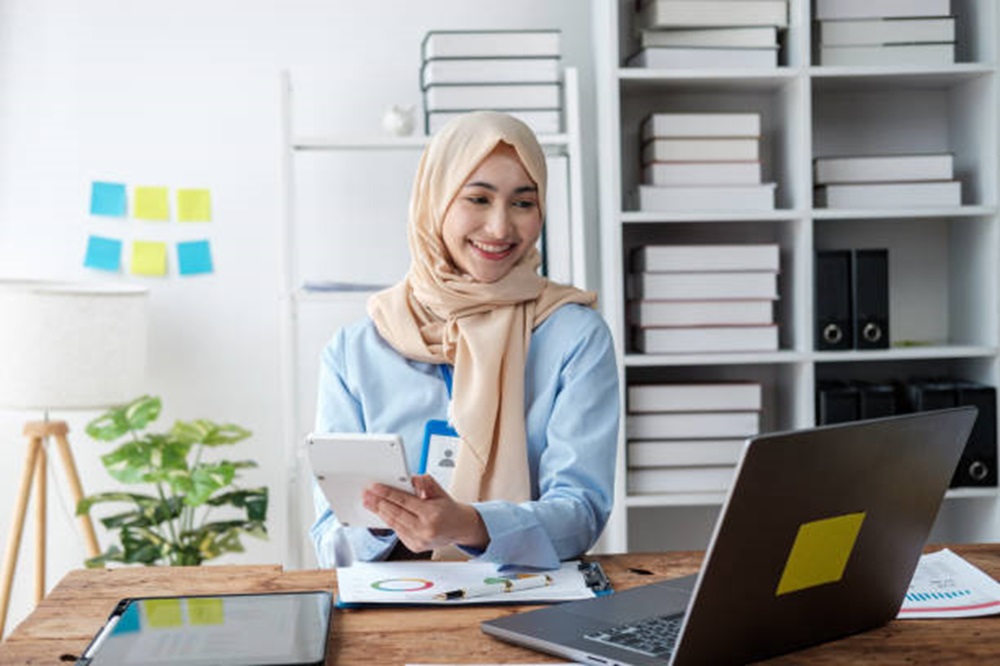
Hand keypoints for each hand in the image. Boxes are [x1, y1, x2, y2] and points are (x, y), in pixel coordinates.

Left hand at [362, 474, 488, 553]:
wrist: (460, 527)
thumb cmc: (448, 507)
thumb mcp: (438, 489)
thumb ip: (423, 482)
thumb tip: (407, 480)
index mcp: (432, 514)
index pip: (404, 501)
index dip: (387, 493)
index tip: (374, 487)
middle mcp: (425, 530)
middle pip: (395, 514)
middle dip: (378, 503)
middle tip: (366, 495)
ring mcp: (419, 541)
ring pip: (394, 524)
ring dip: (380, 512)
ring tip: (369, 503)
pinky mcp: (415, 547)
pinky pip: (398, 532)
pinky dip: (389, 521)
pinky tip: (382, 513)